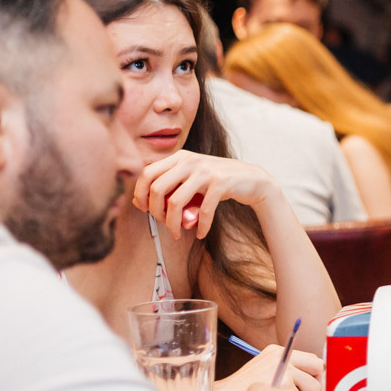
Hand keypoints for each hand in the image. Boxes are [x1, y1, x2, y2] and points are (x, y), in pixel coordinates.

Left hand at [133, 150, 278, 239]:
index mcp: (179, 157)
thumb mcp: (190, 180)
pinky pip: (203, 210)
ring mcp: (206, 171)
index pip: (147, 173)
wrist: (252, 180)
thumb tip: (137, 201)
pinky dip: (200, 226)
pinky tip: (201, 232)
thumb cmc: (217, 183)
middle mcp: (190, 160)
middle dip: (156, 211)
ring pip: (175, 201)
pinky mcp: (221, 183)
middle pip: (157, 188)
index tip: (147, 209)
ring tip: (179, 233)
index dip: (141, 193)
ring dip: (174, 223)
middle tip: (164, 223)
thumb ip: (167, 187)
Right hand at [213, 346, 324, 390]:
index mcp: (275, 352)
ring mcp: (284, 368)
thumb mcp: (259, 376)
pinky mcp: (285, 383)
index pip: (309, 360)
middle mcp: (281, 356)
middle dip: (317, 384)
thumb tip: (305, 380)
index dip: (311, 378)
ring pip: (315, 383)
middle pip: (318, 365)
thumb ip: (281, 374)